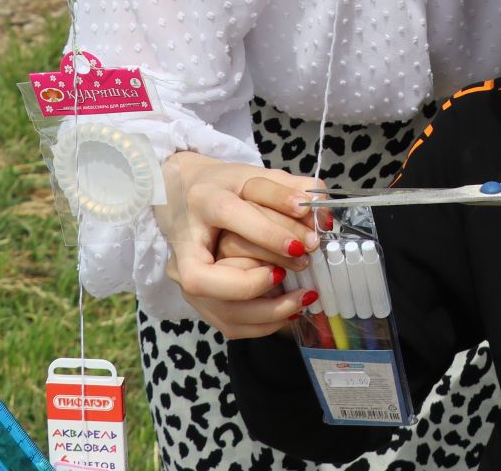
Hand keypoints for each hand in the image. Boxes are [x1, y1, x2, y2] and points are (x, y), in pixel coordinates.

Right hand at [154, 152, 321, 338]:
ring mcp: (184, 275)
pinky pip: (227, 324)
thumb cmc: (223, 187)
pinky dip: (261, 324)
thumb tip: (316, 207)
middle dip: (256, 286)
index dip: (266, 234)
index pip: (228, 215)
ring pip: (217, 308)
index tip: (301, 246)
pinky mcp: (195, 296)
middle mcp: (185, 244)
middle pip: (204, 279)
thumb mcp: (253, 176)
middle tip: (298, 274)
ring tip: (302, 299)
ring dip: (266, 312)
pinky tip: (288, 311)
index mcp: (202, 201)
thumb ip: (285, 188)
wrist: (183, 196)